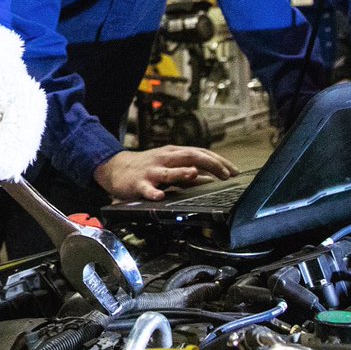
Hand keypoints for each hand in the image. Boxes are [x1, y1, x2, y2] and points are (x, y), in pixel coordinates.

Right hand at [93, 146, 236, 201]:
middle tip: (226, 175)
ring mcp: (152, 170)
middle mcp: (165, 159)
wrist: (115, 168)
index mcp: (174, 154)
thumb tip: (212, 179)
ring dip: (181, 172)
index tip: (235, 171)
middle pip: (190, 157)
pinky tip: (159, 196)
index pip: (201, 153)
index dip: (219, 162)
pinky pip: (147, 189)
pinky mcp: (138, 183)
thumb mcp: (170, 167)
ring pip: (169, 171)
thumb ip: (190, 174)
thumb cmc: (147, 168)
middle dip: (209, 164)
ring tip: (193, 174)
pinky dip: (153, 192)